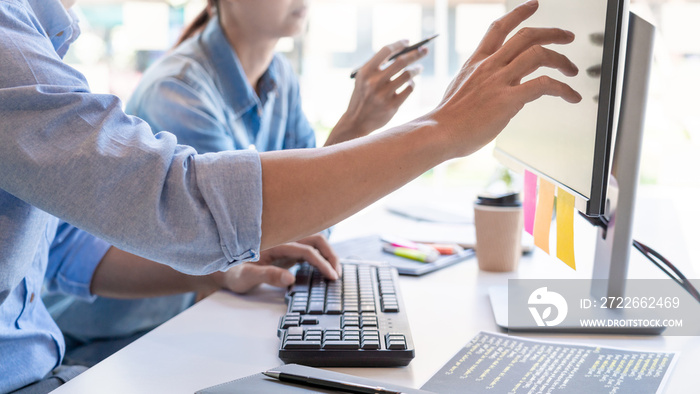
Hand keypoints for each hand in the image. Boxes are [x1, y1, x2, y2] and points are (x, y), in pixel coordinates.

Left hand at [214, 234, 339, 293]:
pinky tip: (323, 270)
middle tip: (337, 273)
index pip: (305, 249)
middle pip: (314, 239)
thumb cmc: (233, 273)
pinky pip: (308, 250)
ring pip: (313, 243)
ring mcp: (285, 245)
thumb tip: (291, 278)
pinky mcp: (286, 252)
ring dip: (326, 254)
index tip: (331, 276)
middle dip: (329, 254)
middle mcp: (282, 240)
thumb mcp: (246, 277)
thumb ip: (268, 275)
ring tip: (334, 271)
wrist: (224, 270)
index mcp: (274, 243)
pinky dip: (319, 257)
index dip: (321, 262)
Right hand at [325, 40, 427, 144]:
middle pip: (401, 61)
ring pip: (408, 75)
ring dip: (416, 69)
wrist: (356, 122)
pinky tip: (411, 84)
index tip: (408, 41)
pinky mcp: (391, 106)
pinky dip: (412, 84)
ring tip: (419, 68)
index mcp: (365, 72)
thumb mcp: (363, 80)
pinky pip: (409, 89)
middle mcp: (373, 82)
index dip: (399, 44)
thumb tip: (403, 52)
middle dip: (416, 53)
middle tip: (425, 50)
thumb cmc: (362, 96)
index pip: (385, 51)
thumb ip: (377, 67)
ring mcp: (383, 95)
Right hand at [428, 0, 580, 157]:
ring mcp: (499, 81)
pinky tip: (571, 96)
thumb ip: (479, 83)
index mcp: (476, 62)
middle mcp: (489, 66)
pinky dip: (564, 89)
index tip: (533, 5)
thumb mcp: (460, 89)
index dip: (518, 13)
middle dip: (552, 32)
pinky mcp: (508, 100)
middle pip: (527, 36)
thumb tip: (495, 88)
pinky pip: (544, 85)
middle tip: (567, 36)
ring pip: (539, 54)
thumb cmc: (447, 119)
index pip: (499, 28)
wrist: (437, 133)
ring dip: (562, 60)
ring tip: (572, 70)